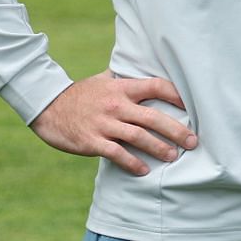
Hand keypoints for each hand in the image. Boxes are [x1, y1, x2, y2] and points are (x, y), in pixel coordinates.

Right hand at [29, 71, 197, 175]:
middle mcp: (116, 105)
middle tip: (193, 142)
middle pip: (153, 117)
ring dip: (159, 148)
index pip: (156, 86)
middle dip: (176, 130)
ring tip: (173, 157)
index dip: (176, 94)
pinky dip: (133, 163)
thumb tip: (141, 69)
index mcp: (121, 87)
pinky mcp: (92, 141)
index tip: (191, 106)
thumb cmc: (80, 94)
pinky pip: (117, 154)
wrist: (47, 107)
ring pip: (139, 137)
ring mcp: (105, 124)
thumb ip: (123, 78)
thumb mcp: (102, 80)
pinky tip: (144, 170)